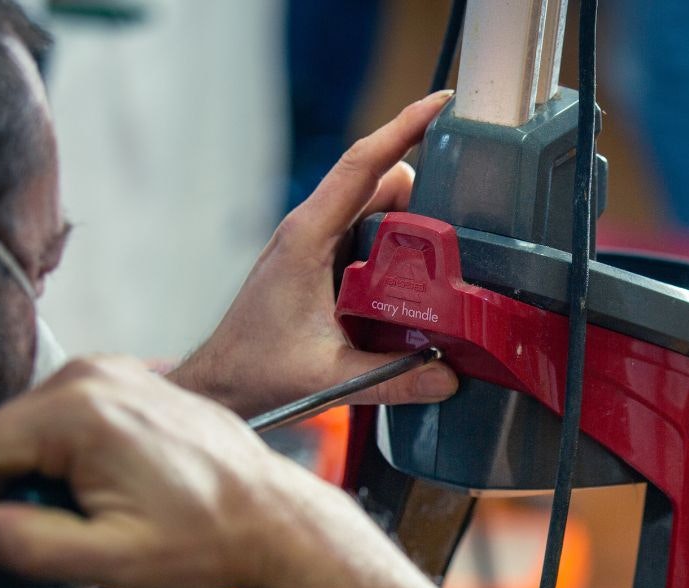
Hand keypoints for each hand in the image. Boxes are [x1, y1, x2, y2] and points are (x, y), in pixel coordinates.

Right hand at [0, 356, 358, 587]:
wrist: (275, 517)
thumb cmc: (209, 538)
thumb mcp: (109, 559)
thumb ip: (24, 541)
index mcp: (78, 412)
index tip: (22, 530)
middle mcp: (91, 376)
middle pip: (1, 438)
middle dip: (14, 488)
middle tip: (69, 527)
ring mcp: (113, 372)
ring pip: (29, 430)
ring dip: (42, 474)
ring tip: (98, 509)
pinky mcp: (129, 381)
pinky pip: (65, 419)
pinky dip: (69, 456)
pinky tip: (114, 488)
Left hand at [169, 91, 458, 417]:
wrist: (223, 381)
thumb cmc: (259, 371)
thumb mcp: (331, 378)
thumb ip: (394, 379)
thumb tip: (451, 376)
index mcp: (308, 237)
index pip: (362, 165)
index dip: (403, 128)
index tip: (442, 104)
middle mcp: (311, 228)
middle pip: (379, 180)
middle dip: (425, 188)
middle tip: (465, 221)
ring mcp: (315, 241)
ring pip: (375, 204)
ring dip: (411, 218)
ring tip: (447, 253)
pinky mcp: (321, 259)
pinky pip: (367, 230)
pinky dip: (397, 238)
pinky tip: (419, 273)